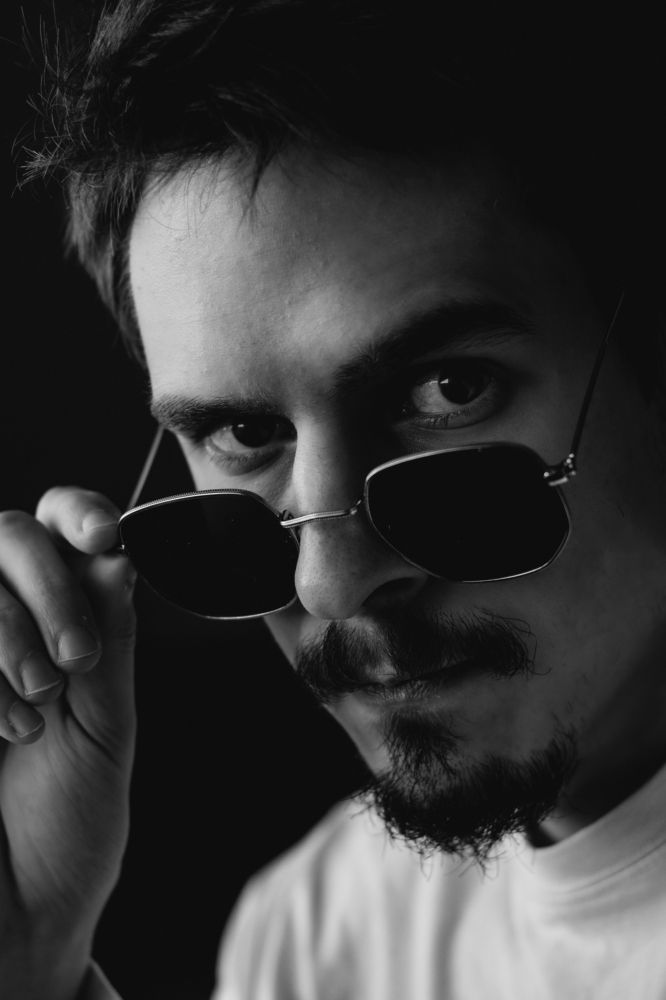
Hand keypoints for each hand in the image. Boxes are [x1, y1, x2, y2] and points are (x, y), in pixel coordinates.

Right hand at [0, 486, 136, 999]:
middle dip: (46, 586)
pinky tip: (2, 727)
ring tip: (36, 711)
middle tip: (74, 659)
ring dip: (6, 630)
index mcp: (58, 623)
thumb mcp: (106, 726)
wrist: (20, 915)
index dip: (75, 513)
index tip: (101, 536)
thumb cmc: (69, 823)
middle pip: (6, 535)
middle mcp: (1, 626)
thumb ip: (109, 639)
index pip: (56, 528)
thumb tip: (120, 554)